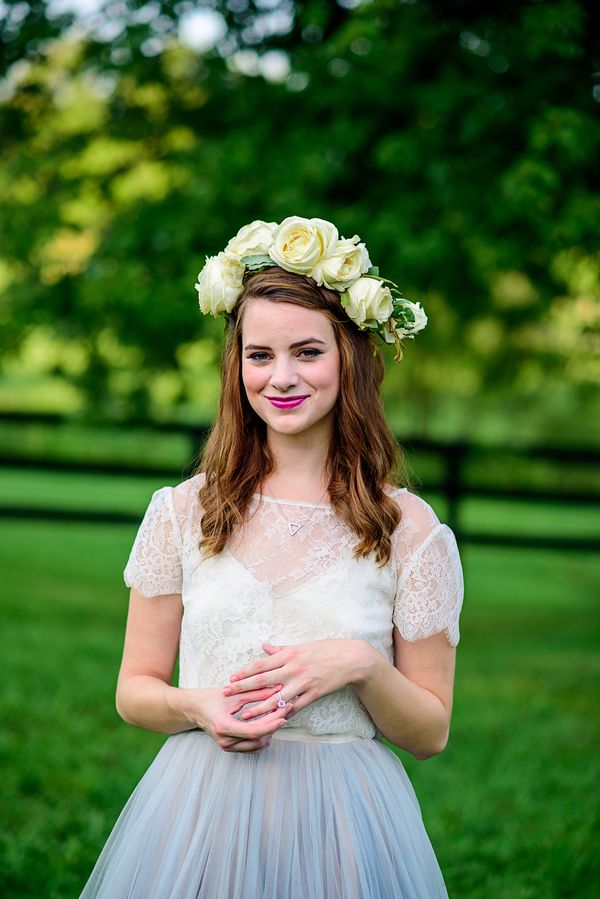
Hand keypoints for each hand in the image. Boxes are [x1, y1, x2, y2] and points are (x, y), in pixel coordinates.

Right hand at [182, 686, 288, 752]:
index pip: (253, 731)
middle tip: (287, 710)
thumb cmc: (211, 698)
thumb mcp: (233, 693)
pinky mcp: (230, 748)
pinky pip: (252, 748)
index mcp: (224, 726)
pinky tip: (269, 724)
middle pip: (258, 739)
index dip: (271, 724)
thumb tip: (277, 689)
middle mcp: (225, 740)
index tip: (284, 715)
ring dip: (270, 732)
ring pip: (257, 745)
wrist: (194, 709)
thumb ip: (256, 692)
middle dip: (274, 725)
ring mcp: (227, 746)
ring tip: (280, 715)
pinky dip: (263, 737)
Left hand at [222, 640, 372, 719]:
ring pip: (277, 697)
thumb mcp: (302, 646)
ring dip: (259, 707)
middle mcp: (293, 668)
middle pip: (263, 680)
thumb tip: (264, 647)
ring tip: (245, 714)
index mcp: (289, 654)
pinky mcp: (314, 693)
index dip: (244, 672)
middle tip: (227, 694)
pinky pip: (296, 707)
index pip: (261, 664)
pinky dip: (283, 715)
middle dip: (243, 688)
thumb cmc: (326, 649)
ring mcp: (303, 682)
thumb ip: (281, 649)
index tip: (230, 678)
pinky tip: (272, 722)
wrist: (351, 658)